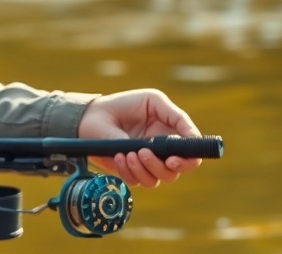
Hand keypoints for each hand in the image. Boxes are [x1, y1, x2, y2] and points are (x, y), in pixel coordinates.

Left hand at [76, 89, 203, 188]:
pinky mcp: (133, 170)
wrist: (89, 117)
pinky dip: (129, 171)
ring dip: (144, 168)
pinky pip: (139, 181)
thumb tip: (191, 136)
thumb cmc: (121, 105)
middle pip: (178, 169)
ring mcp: (148, 161)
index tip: (173, 158)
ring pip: (159, 178)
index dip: (189, 158)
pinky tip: (118, 156)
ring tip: (127, 153)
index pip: (192, 150)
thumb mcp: (151, 100)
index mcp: (172, 131)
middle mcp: (163, 148)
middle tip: (145, 154)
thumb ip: (174, 115)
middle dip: (164, 166)